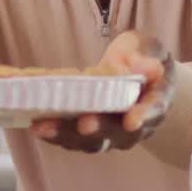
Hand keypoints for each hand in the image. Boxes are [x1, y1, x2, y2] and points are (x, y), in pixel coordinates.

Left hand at [29, 30, 173, 153]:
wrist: (145, 80)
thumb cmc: (145, 59)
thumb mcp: (149, 48)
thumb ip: (146, 54)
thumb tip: (143, 66)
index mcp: (155, 100)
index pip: (153, 110)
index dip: (143, 116)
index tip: (132, 120)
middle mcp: (136, 126)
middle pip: (118, 133)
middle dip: (99, 128)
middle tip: (84, 123)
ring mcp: (112, 136)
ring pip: (92, 142)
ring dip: (67, 135)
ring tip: (44, 126)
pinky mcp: (90, 137)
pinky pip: (73, 141)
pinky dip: (55, 135)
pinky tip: (36, 125)